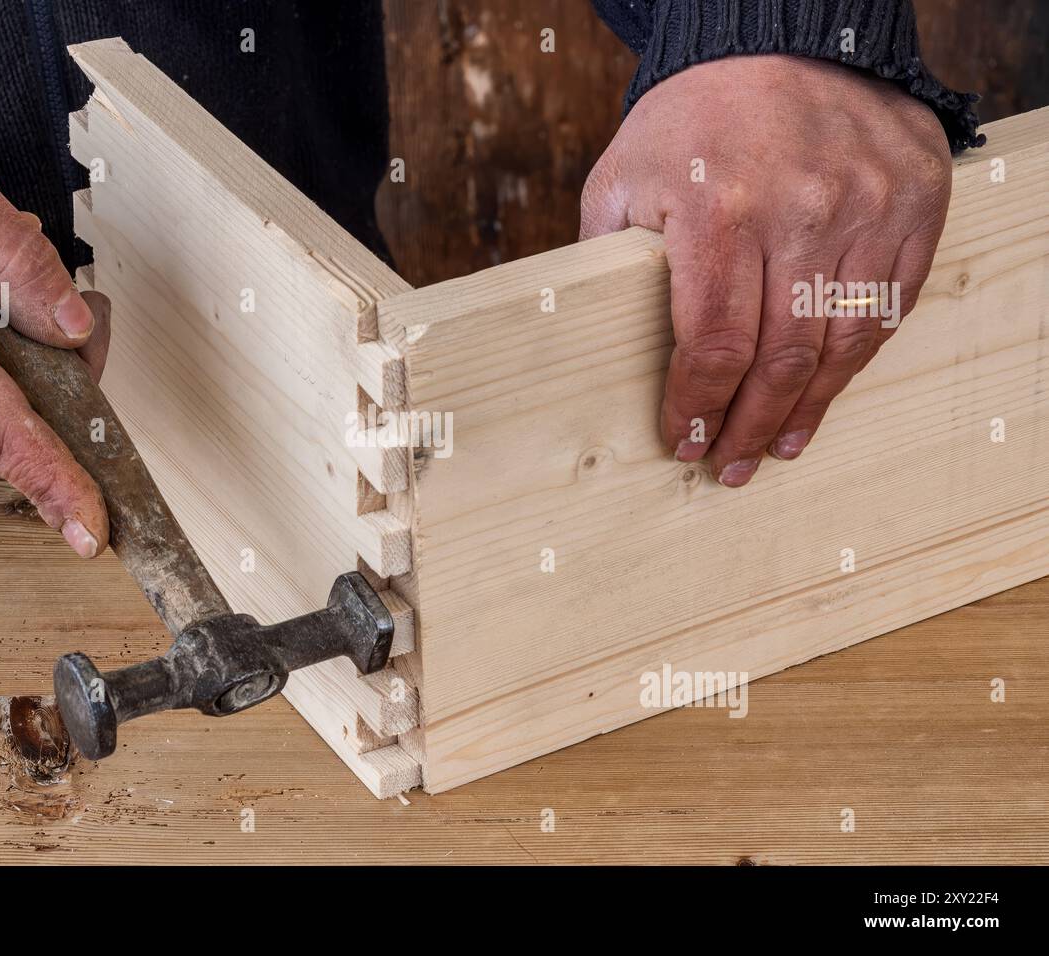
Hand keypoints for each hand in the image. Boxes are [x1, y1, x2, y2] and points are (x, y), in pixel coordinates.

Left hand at [580, 55, 951, 485]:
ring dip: (806, 410)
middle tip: (730, 467)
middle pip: (779, 360)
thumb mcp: (620, 180)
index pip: (713, 346)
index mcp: (719, 213)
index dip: (699, 409)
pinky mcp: (915, 203)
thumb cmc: (689, 120)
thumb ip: (608, 264)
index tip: (684, 443)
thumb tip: (598, 347)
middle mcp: (801, 215)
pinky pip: (888, 306)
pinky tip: (826, 391)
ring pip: (841, 344)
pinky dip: (855, 360)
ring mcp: (867, 209)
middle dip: (748, 427)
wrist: (778, 36)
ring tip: (778, 446)